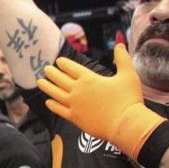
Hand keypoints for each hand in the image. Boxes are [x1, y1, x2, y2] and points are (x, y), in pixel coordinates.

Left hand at [37, 44, 165, 160]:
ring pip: (55, 93)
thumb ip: (122, 59)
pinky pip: (59, 110)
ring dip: (47, 87)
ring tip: (39, 82)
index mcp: (89, 79)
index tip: (58, 61)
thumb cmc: (128, 99)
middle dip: (52, 73)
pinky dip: (52, 105)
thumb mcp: (129, 75)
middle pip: (59, 79)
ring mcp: (74, 104)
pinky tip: (48, 102)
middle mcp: (77, 90)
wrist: (125, 124)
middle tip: (45, 69)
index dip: (63, 64)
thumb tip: (120, 44)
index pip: (71, 68)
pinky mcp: (74, 117)